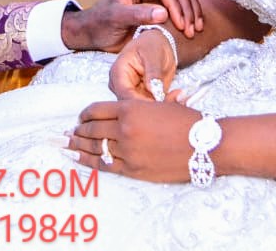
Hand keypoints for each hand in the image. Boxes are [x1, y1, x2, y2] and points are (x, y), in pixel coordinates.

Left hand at [61, 0, 201, 53]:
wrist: (93, 33)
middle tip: (191, 30)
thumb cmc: (100, 25)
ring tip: (195, 30)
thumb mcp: (116, 19)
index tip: (182, 25)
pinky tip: (192, 27)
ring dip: (191, 11)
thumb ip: (138, 14)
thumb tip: (164, 13)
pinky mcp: (158, 3)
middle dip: (187, 9)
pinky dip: (188, 14)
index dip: (177, 6)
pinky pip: (179, 4)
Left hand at [68, 99, 199, 182]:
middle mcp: (125, 128)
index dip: (84, 114)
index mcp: (130, 107)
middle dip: (78, 131)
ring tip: (69, 146)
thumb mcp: (159, 105)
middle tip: (69, 134)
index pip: (96, 110)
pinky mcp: (133, 169)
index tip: (80, 118)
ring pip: (95, 148)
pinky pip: (105, 165)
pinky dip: (90, 161)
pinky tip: (82, 159)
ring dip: (79, 146)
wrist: (206, 146)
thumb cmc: (187, 122)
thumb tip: (122, 109)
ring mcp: (128, 150)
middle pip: (92, 129)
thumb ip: (138, 107)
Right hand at [109, 28, 179, 100]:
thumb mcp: (153, 53)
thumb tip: (153, 89)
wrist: (158, 44)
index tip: (158, 103)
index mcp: (118, 72)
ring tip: (176, 96)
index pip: (125, 94)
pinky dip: (164, 104)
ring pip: (142, 109)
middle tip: (173, 99)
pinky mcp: (143, 97)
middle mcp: (122, 85)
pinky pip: (152, 107)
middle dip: (152, 106)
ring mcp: (131, 92)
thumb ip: (153, 72)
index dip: (140, 102)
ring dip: (160, 106)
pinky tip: (176, 96)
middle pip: (132, 105)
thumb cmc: (151, 44)